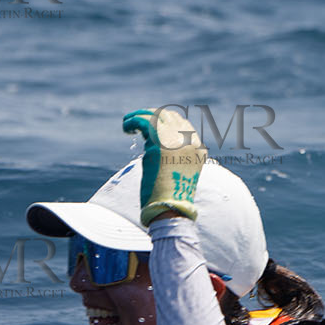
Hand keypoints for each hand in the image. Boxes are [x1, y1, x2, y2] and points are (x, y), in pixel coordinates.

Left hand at [124, 107, 205, 223]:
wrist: (171, 208)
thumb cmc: (170, 198)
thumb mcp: (178, 174)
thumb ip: (173, 158)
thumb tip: (154, 148)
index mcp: (198, 149)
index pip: (182, 124)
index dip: (164, 121)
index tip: (150, 125)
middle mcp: (190, 142)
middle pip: (170, 117)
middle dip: (151, 115)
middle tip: (137, 121)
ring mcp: (176, 141)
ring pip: (156, 116)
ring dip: (139, 116)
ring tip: (127, 123)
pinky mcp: (160, 144)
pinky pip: (144, 122)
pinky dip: (133, 121)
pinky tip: (126, 127)